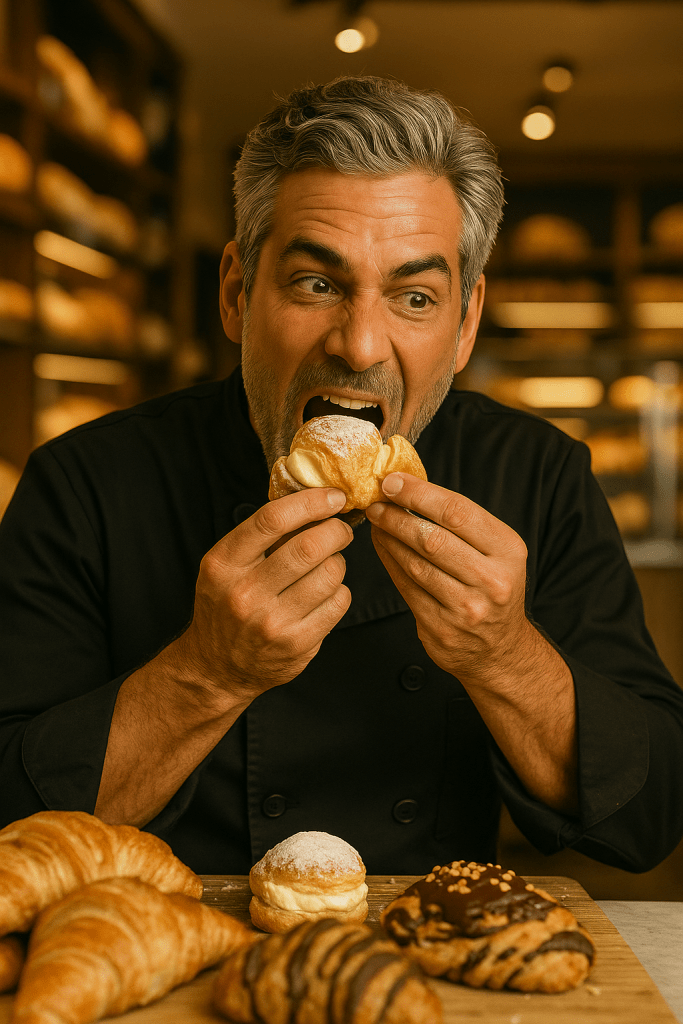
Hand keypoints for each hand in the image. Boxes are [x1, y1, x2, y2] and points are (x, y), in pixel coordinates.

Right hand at [175, 487, 351, 706]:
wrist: (217, 667)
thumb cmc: (226, 606)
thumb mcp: (225, 566)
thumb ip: (261, 537)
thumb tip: (313, 500)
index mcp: (223, 564)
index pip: (271, 519)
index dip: (310, 502)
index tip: (333, 497)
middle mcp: (244, 593)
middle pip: (308, 546)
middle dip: (336, 531)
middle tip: (340, 530)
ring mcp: (271, 622)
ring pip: (330, 574)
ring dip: (338, 562)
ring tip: (328, 565)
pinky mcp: (296, 645)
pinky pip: (338, 602)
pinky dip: (340, 591)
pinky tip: (326, 593)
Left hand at [366, 473, 531, 685]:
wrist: (500, 650)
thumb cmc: (492, 589)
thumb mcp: (496, 551)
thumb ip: (461, 523)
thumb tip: (409, 489)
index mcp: (508, 551)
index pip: (458, 512)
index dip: (420, 493)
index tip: (394, 482)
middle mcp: (492, 580)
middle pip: (432, 538)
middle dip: (397, 516)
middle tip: (376, 502)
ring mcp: (466, 608)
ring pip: (416, 563)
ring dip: (389, 538)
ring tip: (376, 521)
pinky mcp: (441, 628)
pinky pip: (407, 588)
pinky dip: (389, 562)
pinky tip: (382, 547)